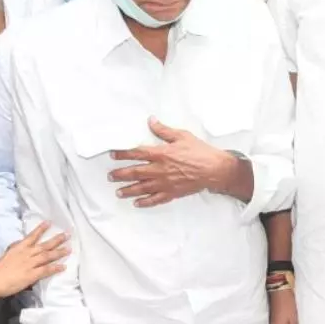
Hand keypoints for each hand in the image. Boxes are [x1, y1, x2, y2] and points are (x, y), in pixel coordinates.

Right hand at [0, 223, 69, 294]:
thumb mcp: (8, 254)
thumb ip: (17, 249)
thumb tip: (22, 245)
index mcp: (20, 247)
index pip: (32, 236)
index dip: (41, 229)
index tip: (49, 222)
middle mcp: (27, 253)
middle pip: (45, 245)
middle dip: (57, 239)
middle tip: (67, 235)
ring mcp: (30, 263)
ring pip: (48, 256)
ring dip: (59, 252)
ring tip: (69, 249)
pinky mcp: (32, 274)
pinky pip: (46, 270)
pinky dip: (55, 268)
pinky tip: (63, 267)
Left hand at [109, 121, 241, 207]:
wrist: (214, 169)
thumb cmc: (199, 151)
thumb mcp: (181, 135)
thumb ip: (163, 130)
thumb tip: (151, 121)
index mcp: (161, 154)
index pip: (136, 153)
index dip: (123, 154)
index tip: (112, 156)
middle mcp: (159, 170)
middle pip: (135, 172)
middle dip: (121, 174)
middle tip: (110, 177)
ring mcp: (165, 183)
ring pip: (142, 188)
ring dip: (128, 190)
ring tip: (118, 192)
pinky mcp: (172, 193)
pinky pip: (155, 199)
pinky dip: (145, 202)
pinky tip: (137, 203)